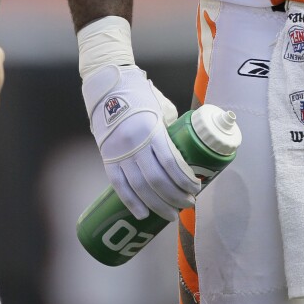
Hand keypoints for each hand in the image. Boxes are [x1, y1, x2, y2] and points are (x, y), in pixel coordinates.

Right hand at [82, 63, 199, 219]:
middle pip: (158, 180)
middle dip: (175, 197)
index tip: (196, 189)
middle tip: (188, 205)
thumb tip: (185, 154)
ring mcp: (119, 153)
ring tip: (172, 215)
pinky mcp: (107, 159)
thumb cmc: (140, 97)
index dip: (185, 180)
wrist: (107, 89)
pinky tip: (143, 214)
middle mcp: (135, 144)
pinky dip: (132, 202)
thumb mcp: (160, 110)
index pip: (172, 163)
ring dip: (158, 205)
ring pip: (140, 187)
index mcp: (152, 130)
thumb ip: (170, 132)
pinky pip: (119, 186)